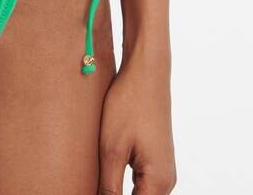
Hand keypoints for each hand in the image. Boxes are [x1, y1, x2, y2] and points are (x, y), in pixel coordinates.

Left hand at [97, 51, 175, 193]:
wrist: (146, 70)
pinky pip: (139, 184)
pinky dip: (122, 185)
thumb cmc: (129, 104)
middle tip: (86, 185)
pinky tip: (103, 179)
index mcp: (158, 183)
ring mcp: (162, 170)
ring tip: (94, 182)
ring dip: (116, 193)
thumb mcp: (111, 149)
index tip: (86, 191)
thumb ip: (108, 188)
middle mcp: (166, 181)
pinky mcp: (155, 159)